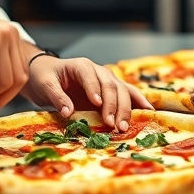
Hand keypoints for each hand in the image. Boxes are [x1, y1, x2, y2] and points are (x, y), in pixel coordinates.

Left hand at [23, 55, 153, 130]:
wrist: (48, 73)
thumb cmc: (45, 77)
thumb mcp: (45, 85)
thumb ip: (56, 97)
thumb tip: (68, 112)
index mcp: (81, 66)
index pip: (90, 75)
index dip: (94, 89)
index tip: (96, 105)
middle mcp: (98, 71)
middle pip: (110, 85)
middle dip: (113, 105)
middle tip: (112, 125)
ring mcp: (107, 80)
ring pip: (122, 91)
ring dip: (126, 109)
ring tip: (124, 127)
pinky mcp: (111, 90)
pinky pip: (128, 94)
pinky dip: (139, 102)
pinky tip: (148, 112)